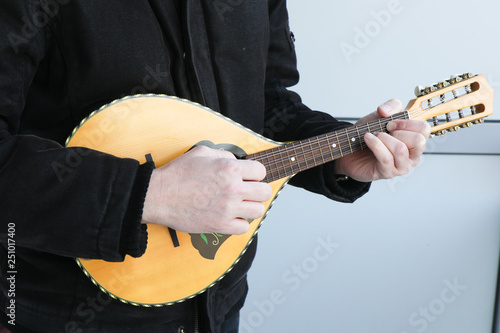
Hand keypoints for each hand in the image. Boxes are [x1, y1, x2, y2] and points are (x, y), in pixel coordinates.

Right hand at [142, 146, 271, 234]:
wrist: (159, 195)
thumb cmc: (178, 174)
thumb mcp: (202, 152)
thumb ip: (224, 155)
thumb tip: (236, 161)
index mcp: (229, 168)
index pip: (261, 171)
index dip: (255, 173)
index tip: (248, 177)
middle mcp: (232, 188)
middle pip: (264, 192)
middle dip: (257, 190)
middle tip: (247, 191)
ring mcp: (227, 208)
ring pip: (258, 210)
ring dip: (250, 207)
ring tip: (239, 205)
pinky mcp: (220, 225)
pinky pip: (244, 227)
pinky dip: (239, 223)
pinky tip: (230, 216)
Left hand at [334, 99, 430, 181]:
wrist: (351, 151)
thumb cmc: (370, 134)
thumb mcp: (381, 116)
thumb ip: (390, 107)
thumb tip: (386, 110)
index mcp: (416, 140)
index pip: (424, 129)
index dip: (407, 122)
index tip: (391, 123)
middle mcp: (413, 155)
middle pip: (418, 141)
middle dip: (398, 131)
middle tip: (384, 130)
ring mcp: (402, 166)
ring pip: (400, 149)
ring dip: (384, 138)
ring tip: (374, 135)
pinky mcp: (388, 173)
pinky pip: (385, 158)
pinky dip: (375, 144)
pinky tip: (368, 139)